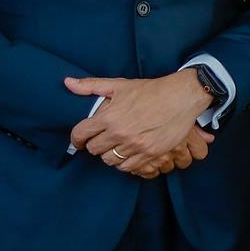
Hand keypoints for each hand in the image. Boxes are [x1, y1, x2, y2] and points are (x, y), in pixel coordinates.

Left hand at [68, 70, 212, 173]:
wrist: (181, 97)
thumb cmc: (151, 91)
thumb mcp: (120, 85)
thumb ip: (91, 86)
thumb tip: (67, 83)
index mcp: (109, 116)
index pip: (81, 134)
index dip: (77, 139)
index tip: (80, 140)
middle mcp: (120, 133)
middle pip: (95, 150)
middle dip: (96, 145)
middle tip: (102, 140)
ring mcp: (136, 145)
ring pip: (110, 161)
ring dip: (111, 155)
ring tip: (117, 147)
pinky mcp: (150, 153)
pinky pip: (129, 167)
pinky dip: (126, 163)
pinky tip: (129, 154)